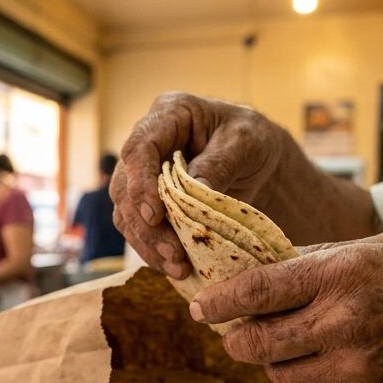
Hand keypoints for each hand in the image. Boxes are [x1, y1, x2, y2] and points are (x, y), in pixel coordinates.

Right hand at [109, 93, 302, 277]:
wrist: (257, 160)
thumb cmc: (252, 140)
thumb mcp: (245, 143)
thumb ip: (219, 163)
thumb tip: (193, 192)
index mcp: (168, 115)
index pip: (139, 149)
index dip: (141, 184)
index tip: (155, 216)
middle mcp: (147, 144)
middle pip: (125, 187)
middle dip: (146, 226)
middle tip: (174, 254)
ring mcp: (143, 175)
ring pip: (126, 213)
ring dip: (148, 244)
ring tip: (178, 267)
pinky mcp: (148, 202)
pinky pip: (139, 229)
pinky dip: (153, 250)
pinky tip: (174, 267)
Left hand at [189, 233, 382, 382]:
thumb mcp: (381, 247)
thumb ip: (319, 258)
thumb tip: (263, 266)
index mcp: (343, 274)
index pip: (257, 291)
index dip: (219, 302)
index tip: (202, 307)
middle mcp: (344, 324)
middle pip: (257, 345)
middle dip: (239, 340)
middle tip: (240, 333)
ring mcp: (357, 369)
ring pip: (283, 377)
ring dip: (280, 363)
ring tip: (303, 344)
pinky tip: (339, 365)